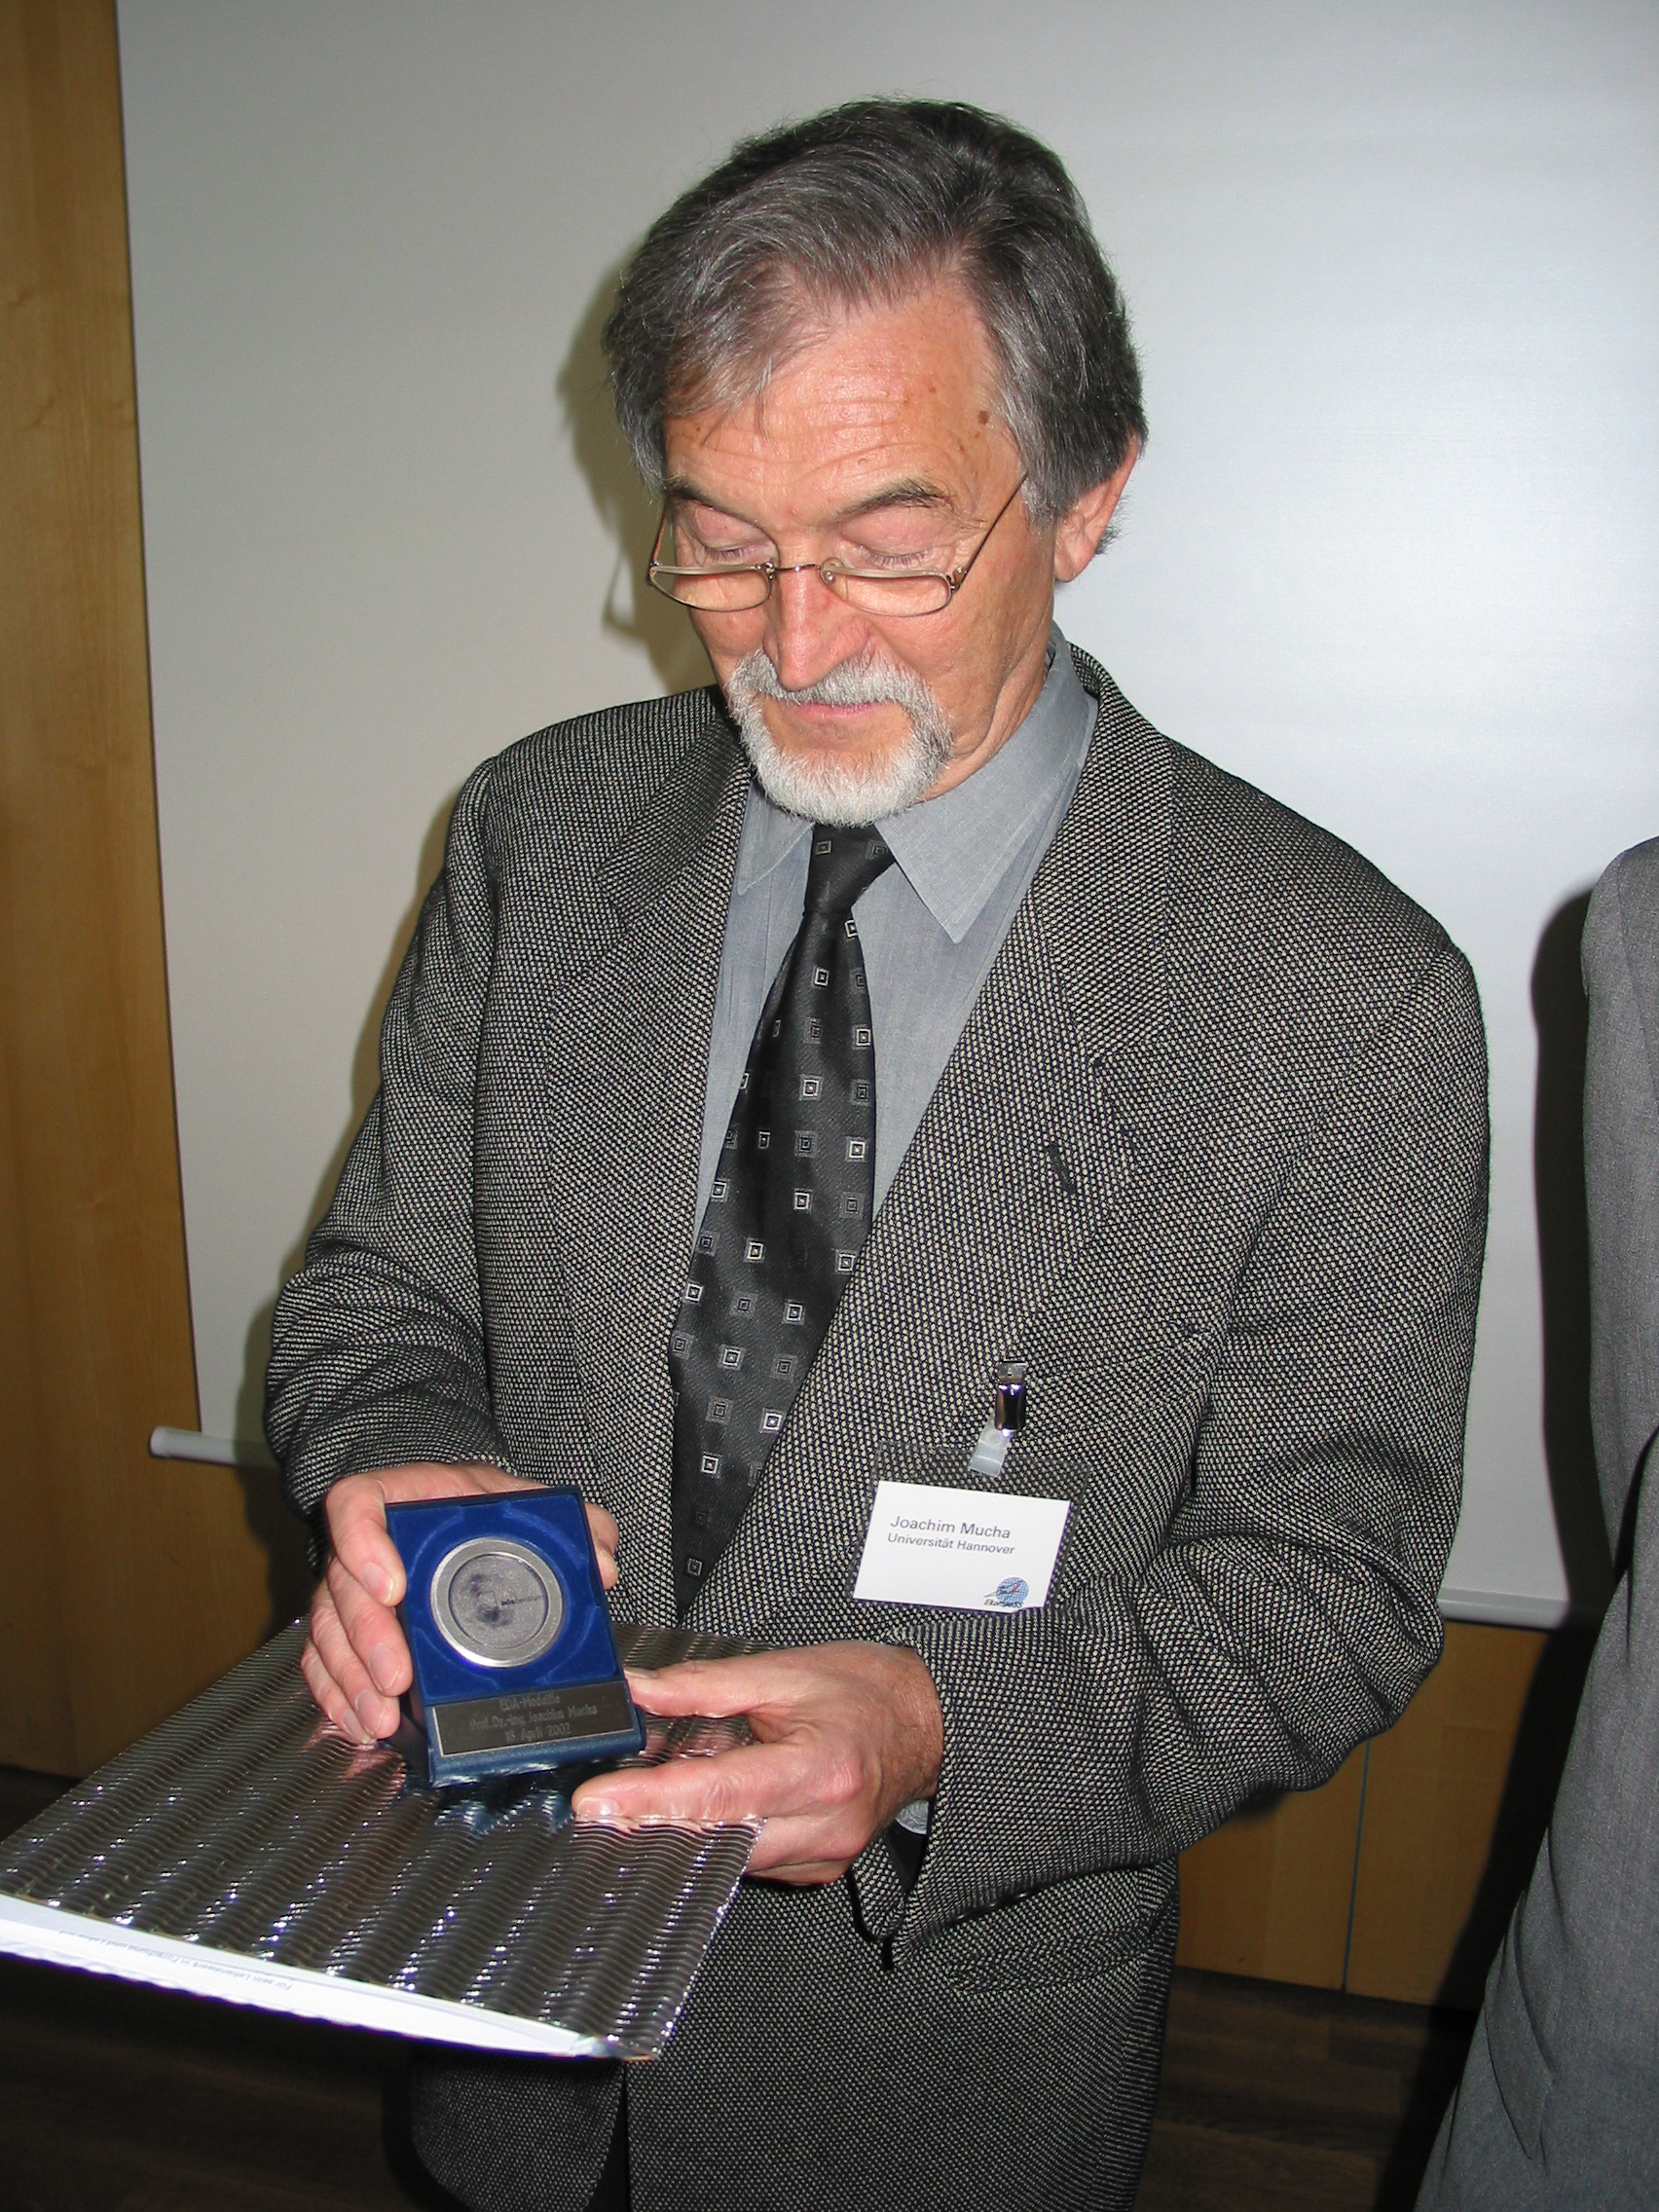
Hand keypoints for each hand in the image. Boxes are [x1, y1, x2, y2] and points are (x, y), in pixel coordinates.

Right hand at [300, 1463, 619, 1744]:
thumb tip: (601, 1563)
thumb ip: (565, 1522)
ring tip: (381, 1720)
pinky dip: (339, 1700)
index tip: (392, 1586)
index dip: (362, 1543)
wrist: (443, 1518)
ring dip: (352, 1683)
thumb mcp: (516, 1502)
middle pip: (341, 1589)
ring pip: (328, 1636)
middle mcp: (361, 1549)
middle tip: (397, 1679)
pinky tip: (361, 1726)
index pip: (355, 1506)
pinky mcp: (343, 1634)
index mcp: (397, 1502)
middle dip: (368, 1641)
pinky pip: (322, 1666)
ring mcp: (347, 1593)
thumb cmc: (474, 1510)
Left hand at [570, 1644, 943, 1883]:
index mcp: (816, 1770)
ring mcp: (823, 1856)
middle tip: (612, 1800)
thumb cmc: (867, 1690)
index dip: (650, 1801)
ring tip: (674, 1786)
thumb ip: (704, 1686)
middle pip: (716, 1839)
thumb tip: (639, 1691)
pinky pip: (753, 1860)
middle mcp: (823, 1826)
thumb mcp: (784, 1671)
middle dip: (657, 1822)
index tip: (598, 1803)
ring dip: (692, 1827)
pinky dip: (726, 1833)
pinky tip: (721, 1802)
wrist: (927, 1721)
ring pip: (730, 1858)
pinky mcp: (818, 1869)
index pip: (717, 1795)